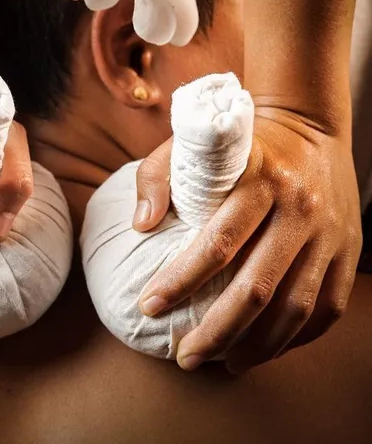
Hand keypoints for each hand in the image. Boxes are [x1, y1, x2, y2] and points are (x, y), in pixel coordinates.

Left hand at [133, 108, 361, 371]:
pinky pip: (327, 306)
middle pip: (256, 287)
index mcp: (258, 180)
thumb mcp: (192, 143)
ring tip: (222, 364)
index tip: (148, 307)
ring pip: (295, 306)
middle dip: (216, 331)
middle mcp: (298, 209)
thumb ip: (157, 177)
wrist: (309, 125)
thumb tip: (139, 225)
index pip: (217, 244)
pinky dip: (296, 337)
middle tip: (185, 356)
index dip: (180, 282)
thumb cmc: (239, 143)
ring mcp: (328, 233)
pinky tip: (265, 350)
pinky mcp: (348, 249)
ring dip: (257, 346)